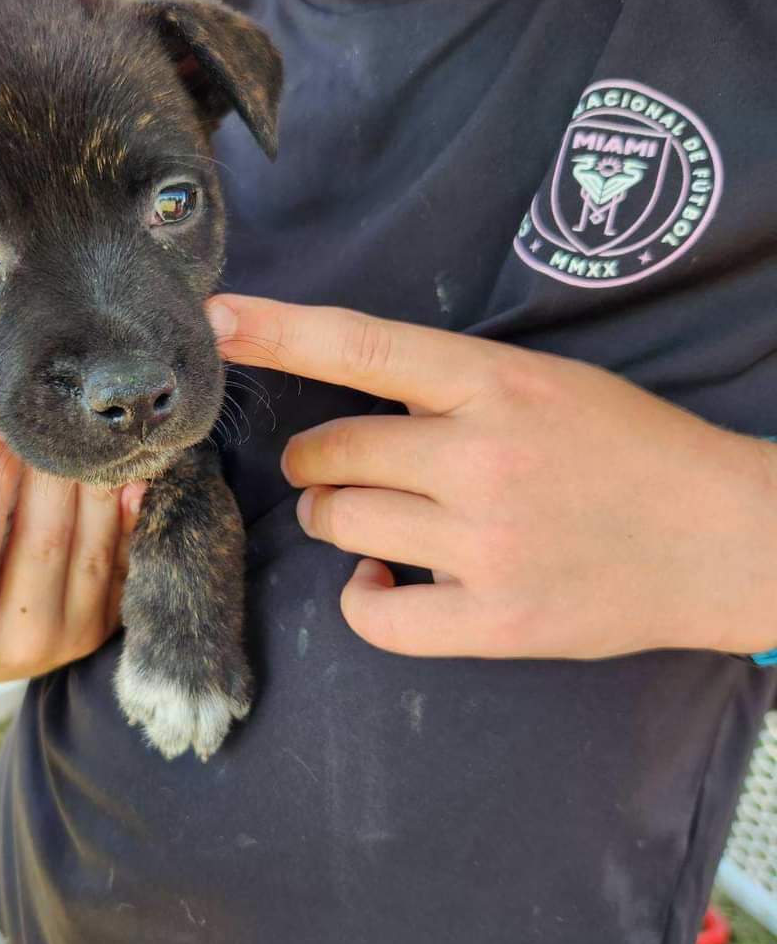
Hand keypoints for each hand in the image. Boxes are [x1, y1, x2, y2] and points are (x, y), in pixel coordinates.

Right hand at [0, 432, 144, 682]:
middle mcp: (16, 641)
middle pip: (42, 538)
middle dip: (46, 467)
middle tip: (47, 415)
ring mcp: (69, 638)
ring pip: (92, 546)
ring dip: (92, 481)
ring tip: (85, 432)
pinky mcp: (104, 629)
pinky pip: (124, 560)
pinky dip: (127, 512)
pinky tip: (126, 473)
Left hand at [209, 295, 776, 659]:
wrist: (725, 540)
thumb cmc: (631, 453)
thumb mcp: (549, 385)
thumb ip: (453, 388)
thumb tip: (352, 399)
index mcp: (500, 383)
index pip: (364, 345)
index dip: (279, 332)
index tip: (217, 322)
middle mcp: (484, 457)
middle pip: (331, 452)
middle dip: (318, 461)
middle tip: (340, 469)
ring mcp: (487, 543)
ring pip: (340, 523)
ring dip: (339, 519)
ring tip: (384, 522)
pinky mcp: (494, 621)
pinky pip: (370, 613)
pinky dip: (363, 595)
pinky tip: (389, 579)